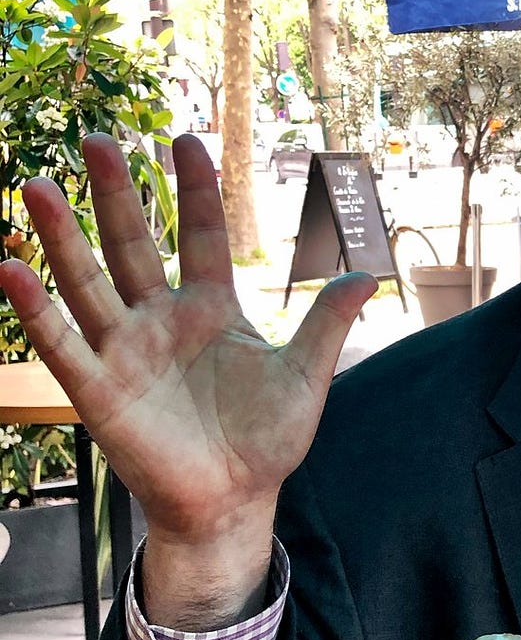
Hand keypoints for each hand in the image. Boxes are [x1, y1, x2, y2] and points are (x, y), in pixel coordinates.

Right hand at [0, 134, 372, 617]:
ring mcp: (126, 351)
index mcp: (211, 308)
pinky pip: (63, 344)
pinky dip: (36, 310)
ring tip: (37, 184)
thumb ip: (325, 323)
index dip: (195, 189)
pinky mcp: (101, 391)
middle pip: (133, 243)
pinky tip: (12, 269)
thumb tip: (367, 275)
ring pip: (87, 281)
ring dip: (62, 235)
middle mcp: (161, 319)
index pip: (200, 234)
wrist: (235, 502)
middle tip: (98, 137)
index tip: (183, 138)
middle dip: (116, 193)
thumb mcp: (306, 376)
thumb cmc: (266, 441)